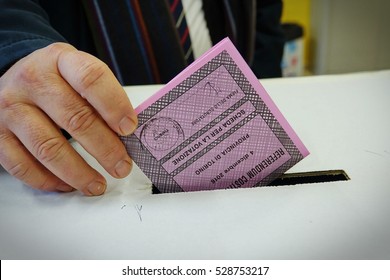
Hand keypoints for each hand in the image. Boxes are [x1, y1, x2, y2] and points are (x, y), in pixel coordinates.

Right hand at [0, 43, 136, 195]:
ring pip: (49, 148)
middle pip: (75, 118)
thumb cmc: (56, 80)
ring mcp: (12, 109)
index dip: (114, 105)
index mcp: (60, 60)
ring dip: (79, 173)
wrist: (15, 77)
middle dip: (105, 149)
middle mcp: (32, 81)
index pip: (91, 78)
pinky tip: (67, 184)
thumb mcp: (78, 73)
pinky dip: (49, 181)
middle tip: (122, 166)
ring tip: (98, 184)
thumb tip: (128, 135)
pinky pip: (23, 166)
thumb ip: (102, 97)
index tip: (130, 129)